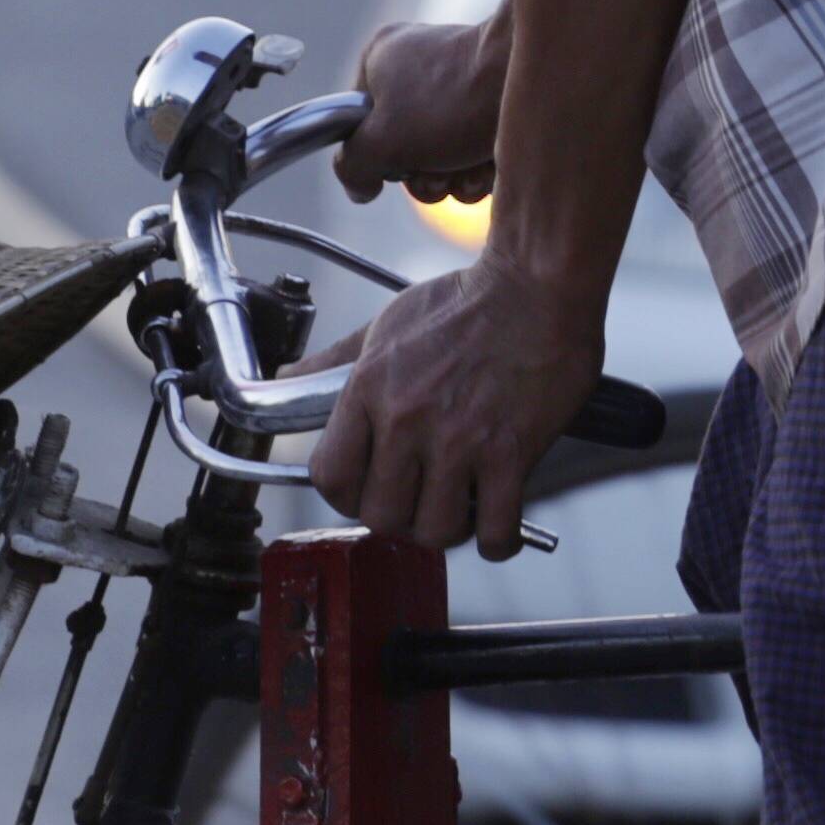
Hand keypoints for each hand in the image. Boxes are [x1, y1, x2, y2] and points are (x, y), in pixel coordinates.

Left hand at [307, 253, 604, 561]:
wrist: (537, 284)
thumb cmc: (467, 301)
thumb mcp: (387, 324)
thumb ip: (334, 360)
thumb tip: (288, 375)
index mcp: (371, 389)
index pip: (330, 476)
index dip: (346, 496)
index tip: (367, 491)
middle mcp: (408, 420)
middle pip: (380, 514)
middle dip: (399, 517)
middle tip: (419, 501)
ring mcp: (460, 440)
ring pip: (434, 530)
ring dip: (446, 528)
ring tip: (459, 508)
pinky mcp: (510, 452)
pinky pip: (495, 529)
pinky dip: (497, 540)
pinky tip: (498, 523)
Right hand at [333, 16, 504, 207]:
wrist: (540, 80)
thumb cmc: (453, 100)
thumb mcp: (381, 140)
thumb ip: (352, 166)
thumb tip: (359, 186)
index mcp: (382, 57)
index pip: (357, 125)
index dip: (375, 155)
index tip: (394, 160)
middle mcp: (419, 67)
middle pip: (404, 148)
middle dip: (423, 173)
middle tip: (438, 168)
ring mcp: (460, 87)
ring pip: (443, 158)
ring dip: (454, 177)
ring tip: (470, 164)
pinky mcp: (494, 106)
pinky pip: (477, 153)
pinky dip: (483, 168)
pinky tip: (494, 161)